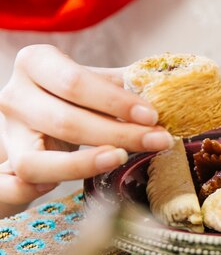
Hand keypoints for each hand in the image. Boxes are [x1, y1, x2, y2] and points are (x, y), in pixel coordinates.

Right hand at [0, 45, 173, 207]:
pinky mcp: (5, 165)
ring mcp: (6, 133)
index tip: (153, 115)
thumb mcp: (96, 82)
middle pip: (66, 121)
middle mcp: (14, 95)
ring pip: (37, 161)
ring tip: (121, 159)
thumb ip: (125, 86)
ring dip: (83, 165)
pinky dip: (33, 191)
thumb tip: (169, 93)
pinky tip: (63, 186)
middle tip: (158, 140)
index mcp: (36, 63)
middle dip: (119, 134)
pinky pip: (10, 187)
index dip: (115, 101)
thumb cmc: (75, 96)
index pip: (74, 82)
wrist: (37, 113)